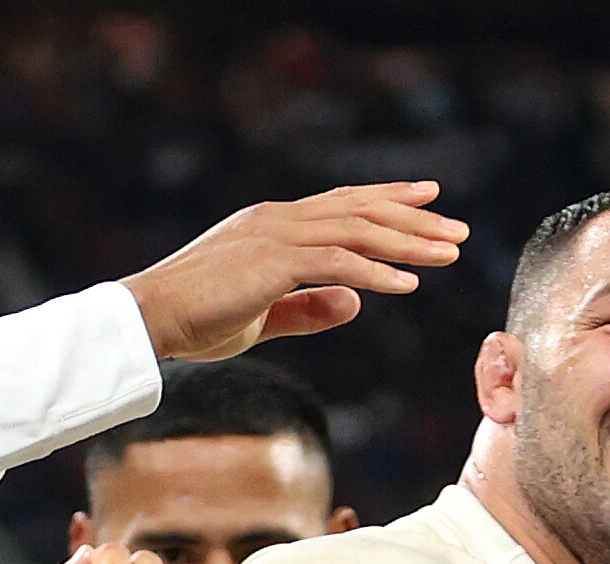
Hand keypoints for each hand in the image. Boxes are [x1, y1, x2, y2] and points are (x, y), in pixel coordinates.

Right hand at [125, 183, 467, 361]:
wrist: (153, 318)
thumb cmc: (199, 320)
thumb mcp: (266, 316)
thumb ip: (310, 309)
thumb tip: (356, 304)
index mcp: (276, 225)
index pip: (343, 205)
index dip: (388, 200)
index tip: (428, 198)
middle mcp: (279, 220)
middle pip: (360, 210)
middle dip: (413, 218)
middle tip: (456, 228)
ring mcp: (276, 235)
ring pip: (357, 231)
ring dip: (407, 242)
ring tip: (448, 253)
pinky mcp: (273, 261)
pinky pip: (337, 263)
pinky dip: (376, 272)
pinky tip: (409, 283)